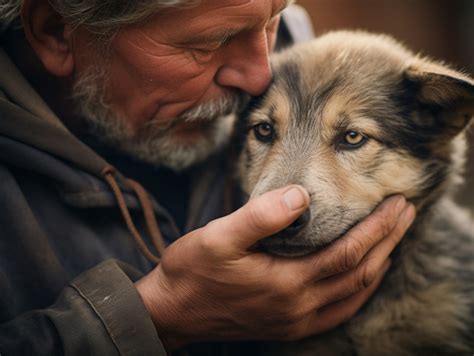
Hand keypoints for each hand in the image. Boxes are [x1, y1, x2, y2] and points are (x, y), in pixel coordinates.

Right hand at [136, 186, 414, 350]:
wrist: (172, 310)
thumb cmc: (192, 270)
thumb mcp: (218, 237)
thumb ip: (260, 217)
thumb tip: (300, 195)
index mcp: (286, 283)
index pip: (347, 253)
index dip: (376, 229)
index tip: (396, 205)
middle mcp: (298, 307)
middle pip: (359, 274)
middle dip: (387, 241)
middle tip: (405, 214)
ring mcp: (295, 321)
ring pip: (353, 295)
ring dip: (378, 265)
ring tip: (394, 240)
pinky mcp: (288, 326)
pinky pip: (338, 312)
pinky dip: (359, 292)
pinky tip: (364, 279)